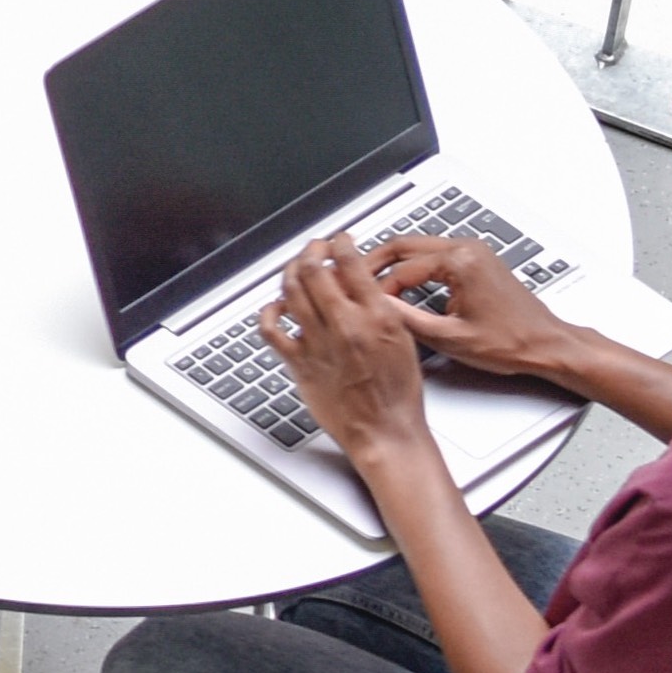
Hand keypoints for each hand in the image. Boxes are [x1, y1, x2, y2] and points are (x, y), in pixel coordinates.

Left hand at [261, 238, 435, 469]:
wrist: (385, 432)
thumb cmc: (398, 393)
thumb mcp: (402, 339)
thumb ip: (378, 306)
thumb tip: (356, 280)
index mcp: (377, 317)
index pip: (350, 263)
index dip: (340, 243)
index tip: (339, 240)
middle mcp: (346, 326)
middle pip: (313, 271)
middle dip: (310, 251)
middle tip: (314, 248)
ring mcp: (318, 344)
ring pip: (290, 292)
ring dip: (289, 272)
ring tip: (295, 267)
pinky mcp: (299, 363)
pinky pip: (272, 330)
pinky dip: (269, 312)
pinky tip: (275, 306)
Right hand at [358, 231, 584, 388]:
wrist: (548, 345)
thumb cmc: (512, 343)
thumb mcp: (450, 338)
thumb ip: (407, 319)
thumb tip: (377, 308)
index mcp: (461, 262)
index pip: (402, 268)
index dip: (378, 287)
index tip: (365, 302)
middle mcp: (467, 249)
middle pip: (405, 244)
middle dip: (375, 262)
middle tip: (351, 277)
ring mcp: (474, 253)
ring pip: (418, 247)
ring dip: (393, 263)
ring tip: (371, 281)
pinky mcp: (477, 261)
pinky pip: (434, 256)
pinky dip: (412, 266)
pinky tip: (401, 283)